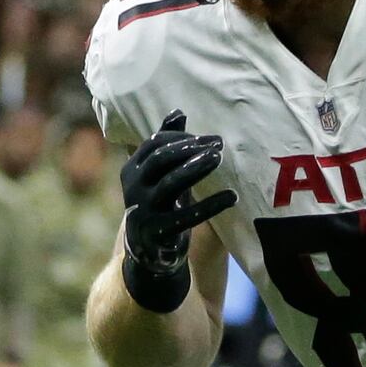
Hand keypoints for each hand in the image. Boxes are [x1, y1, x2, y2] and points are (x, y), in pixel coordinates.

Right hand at [119, 111, 234, 313]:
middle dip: (190, 148)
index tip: (209, 136)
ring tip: (221, 159)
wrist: (149, 255)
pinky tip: (233, 197)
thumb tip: (178, 111)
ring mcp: (143, 212)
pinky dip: (211, 206)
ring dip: (197, 169)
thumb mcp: (161, 175)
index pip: (155, 144)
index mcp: (132, 170)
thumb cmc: (161, 206)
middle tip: (220, 143)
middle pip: (160, 159)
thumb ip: (167, 146)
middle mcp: (133, 189)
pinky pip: (187, 217)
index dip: (182, 137)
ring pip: (171, 184)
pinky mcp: (158, 234)